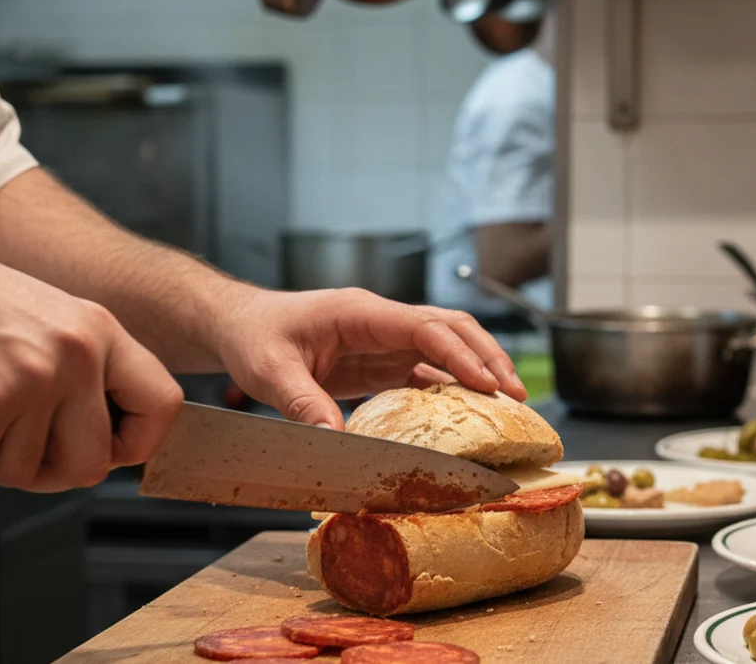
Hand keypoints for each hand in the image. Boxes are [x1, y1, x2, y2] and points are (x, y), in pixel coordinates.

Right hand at [0, 215, 182, 491]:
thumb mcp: (48, 322)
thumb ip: (84, 374)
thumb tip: (104, 443)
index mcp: (102, 331)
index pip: (163, 404)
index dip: (138, 444)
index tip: (109, 451)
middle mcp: (79, 352)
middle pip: (93, 463)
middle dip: (45, 471)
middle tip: (10, 446)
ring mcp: (36, 377)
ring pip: (24, 472)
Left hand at [215, 287, 525, 428]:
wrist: (239, 326)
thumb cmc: (253, 336)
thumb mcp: (270, 371)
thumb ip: (304, 404)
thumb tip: (337, 443)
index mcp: (359, 312)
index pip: (424, 327)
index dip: (460, 354)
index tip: (487, 383)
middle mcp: (379, 322)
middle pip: (450, 328)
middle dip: (487, 357)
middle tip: (515, 395)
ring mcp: (382, 340)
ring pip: (445, 346)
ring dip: (477, 371)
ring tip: (506, 404)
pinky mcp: (379, 360)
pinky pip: (425, 370)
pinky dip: (451, 387)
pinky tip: (468, 412)